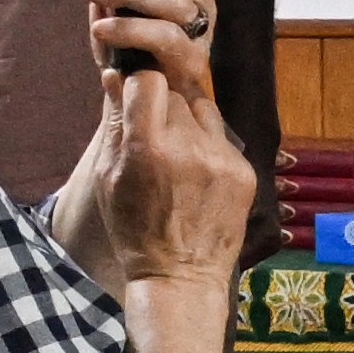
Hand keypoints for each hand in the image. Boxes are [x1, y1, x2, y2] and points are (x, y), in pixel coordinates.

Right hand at [47, 34, 261, 296]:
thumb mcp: (109, 179)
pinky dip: (208, 145)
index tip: (134, 98)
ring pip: (202, 108)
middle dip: (161, 105)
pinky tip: (196, 174)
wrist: (180, 276)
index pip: (148, 80)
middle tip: (154, 132)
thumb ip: (115, 125)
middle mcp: (188, 146)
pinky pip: (222, 137)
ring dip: (187, 120)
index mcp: (147, 148)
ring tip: (176, 154)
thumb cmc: (134, 230)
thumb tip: (114, 76)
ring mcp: (221, 158)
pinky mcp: (244, 170)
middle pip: (176, 93)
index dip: (139, 85)